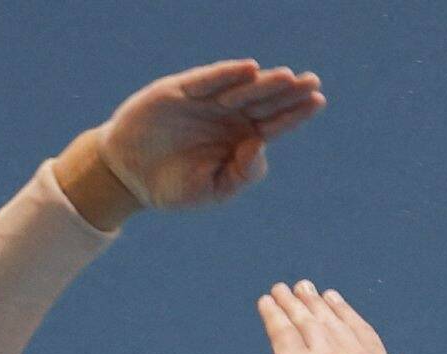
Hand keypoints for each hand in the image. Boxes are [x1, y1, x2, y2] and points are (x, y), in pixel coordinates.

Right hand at [102, 58, 324, 212]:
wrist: (129, 176)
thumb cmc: (173, 186)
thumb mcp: (210, 190)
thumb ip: (240, 174)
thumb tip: (259, 145)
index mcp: (240, 141)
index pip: (274, 124)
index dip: (296, 113)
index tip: (318, 101)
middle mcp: (228, 117)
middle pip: (264, 101)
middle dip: (288, 92)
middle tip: (311, 81)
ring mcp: (206, 102)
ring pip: (241, 88)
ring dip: (264, 82)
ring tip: (287, 77)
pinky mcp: (181, 91)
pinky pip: (207, 80)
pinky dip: (227, 74)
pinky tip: (249, 69)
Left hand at [259, 282, 394, 353]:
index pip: (360, 330)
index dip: (344, 312)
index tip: (332, 300)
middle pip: (330, 321)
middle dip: (314, 302)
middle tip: (303, 289)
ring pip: (305, 320)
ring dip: (291, 301)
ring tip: (281, 291)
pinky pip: (281, 328)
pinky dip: (273, 312)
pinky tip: (266, 304)